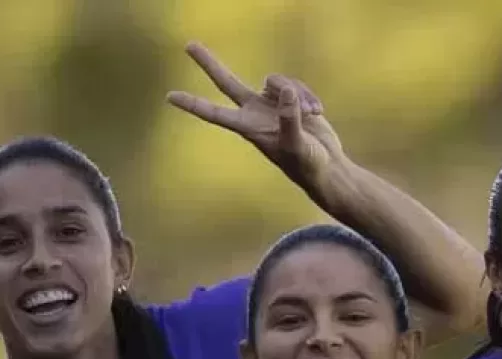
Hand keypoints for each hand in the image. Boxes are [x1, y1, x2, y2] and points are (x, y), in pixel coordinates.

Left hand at [167, 43, 343, 193]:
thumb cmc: (308, 164)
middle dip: (209, 64)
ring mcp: (271, 104)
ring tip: (313, 115)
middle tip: (188, 45)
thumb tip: (284, 91)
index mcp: (249, 128)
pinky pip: (293, 84)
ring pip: (276, 80)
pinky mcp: (290, 98)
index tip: (171, 97)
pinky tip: (318, 112)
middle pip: (227, 83)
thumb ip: (289, 117)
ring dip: (298, 94)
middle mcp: (255, 113)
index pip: (216, 114)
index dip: (194, 104)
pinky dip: (308, 96)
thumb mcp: (298, 144)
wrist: (326, 165)